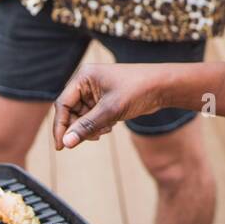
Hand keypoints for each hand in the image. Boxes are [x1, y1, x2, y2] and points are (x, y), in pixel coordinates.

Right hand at [53, 62, 170, 148]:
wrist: (163, 86)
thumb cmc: (137, 91)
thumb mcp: (110, 111)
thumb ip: (87, 127)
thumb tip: (66, 143)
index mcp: (84, 76)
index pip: (63, 104)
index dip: (60, 126)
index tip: (61, 147)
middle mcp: (87, 82)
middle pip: (72, 112)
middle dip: (81, 128)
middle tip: (95, 137)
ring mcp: (96, 90)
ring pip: (83, 116)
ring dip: (91, 128)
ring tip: (106, 130)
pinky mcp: (105, 98)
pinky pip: (93, 116)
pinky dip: (99, 125)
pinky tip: (111, 126)